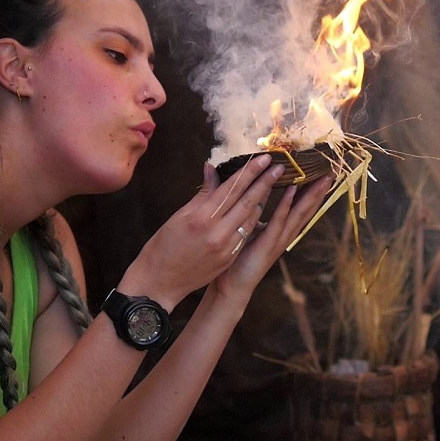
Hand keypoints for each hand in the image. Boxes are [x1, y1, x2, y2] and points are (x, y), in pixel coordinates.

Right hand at [119, 155, 284, 307]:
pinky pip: (246, 234)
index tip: (264, 158)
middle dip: (265, 182)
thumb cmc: (163, 246)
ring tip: (272, 184)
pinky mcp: (229, 258)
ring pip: (251, 219)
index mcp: (201, 218)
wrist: (160, 282)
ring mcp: (226, 248)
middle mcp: (217, 232)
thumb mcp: (179, 216)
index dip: (250, 172)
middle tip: (279, 167)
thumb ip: (202, 194)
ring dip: (264, 200)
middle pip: (247, 202)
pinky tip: (260, 208)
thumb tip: (212, 169)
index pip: (232, 189)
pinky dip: (254, 219)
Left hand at [210, 175, 333, 301]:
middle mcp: (286, 233)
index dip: (314, 189)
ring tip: (322, 178)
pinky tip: (292, 190)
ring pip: (299, 213)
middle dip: (321, 189)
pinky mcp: (268, 244)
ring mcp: (279, 239)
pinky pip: (278, 221)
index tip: (324, 171)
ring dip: (311, 195)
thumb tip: (253, 189)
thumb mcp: (248, 227)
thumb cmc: (240, 256)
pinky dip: (286, 205)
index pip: (302, 205)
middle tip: (333, 170)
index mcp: (282, 229)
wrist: (232, 284)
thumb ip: (253, 208)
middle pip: (308, 208)